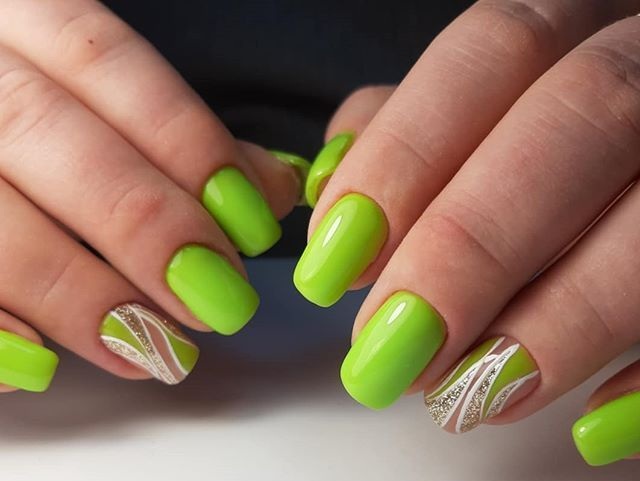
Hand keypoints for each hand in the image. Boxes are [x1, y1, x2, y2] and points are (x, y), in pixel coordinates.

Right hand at [0, 0, 303, 391]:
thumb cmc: (48, 124)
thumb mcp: (108, 105)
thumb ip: (188, 143)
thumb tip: (275, 186)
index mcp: (24, 25)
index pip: (105, 62)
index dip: (184, 142)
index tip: (251, 223)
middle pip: (44, 132)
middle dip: (142, 222)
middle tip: (217, 298)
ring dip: (76, 292)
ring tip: (152, 347)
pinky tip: (43, 365)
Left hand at [294, 0, 639, 465]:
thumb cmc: (538, 129)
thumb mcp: (472, 107)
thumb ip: (402, 132)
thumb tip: (331, 196)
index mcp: (574, 22)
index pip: (491, 55)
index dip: (403, 159)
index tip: (332, 267)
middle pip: (580, 119)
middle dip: (472, 246)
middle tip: (391, 348)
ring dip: (558, 321)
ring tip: (469, 395)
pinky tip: (591, 424)